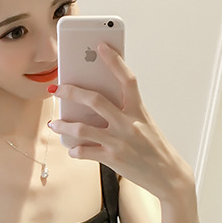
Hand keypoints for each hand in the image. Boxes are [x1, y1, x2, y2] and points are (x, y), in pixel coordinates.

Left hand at [49, 43, 193, 201]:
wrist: (168, 176)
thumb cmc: (154, 147)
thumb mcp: (145, 124)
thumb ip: (125, 112)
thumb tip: (95, 105)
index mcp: (139, 111)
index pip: (127, 80)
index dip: (115, 61)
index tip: (101, 46)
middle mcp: (129, 124)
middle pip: (95, 101)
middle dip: (71, 91)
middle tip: (56, 88)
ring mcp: (119, 142)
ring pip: (82, 128)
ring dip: (63, 125)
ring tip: (54, 124)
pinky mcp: (112, 159)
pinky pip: (84, 152)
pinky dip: (75, 150)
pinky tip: (72, 149)